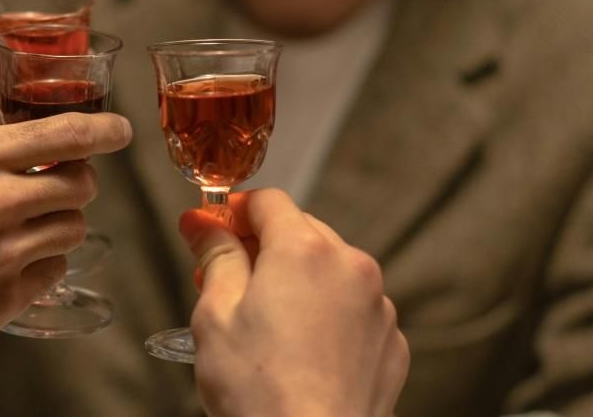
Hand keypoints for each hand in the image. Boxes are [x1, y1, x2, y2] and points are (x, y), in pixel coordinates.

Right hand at [0, 112, 131, 416]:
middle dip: (72, 182)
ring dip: (57, 223)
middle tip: (52, 188)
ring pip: (72, 226)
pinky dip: (40, 264)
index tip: (120, 130)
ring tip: (19, 229)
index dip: (99, 130)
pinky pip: (52, 270)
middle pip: (78, 181)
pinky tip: (4, 265)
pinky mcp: (3, 300)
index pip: (58, 134)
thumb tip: (15, 127)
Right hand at [182, 189, 407, 416]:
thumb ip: (215, 257)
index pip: (267, 200)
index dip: (233, 211)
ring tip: (264, 326)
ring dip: (298, 283)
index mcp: (304, 250)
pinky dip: (328, 318)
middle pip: (302, 232)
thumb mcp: (216, 314)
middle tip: (226, 282)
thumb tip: (202, 223)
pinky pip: (354, 311)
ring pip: (331, 272)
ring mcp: (377, 306)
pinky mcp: (390, 342)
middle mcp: (351, 267)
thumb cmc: (260, 392)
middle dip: (263, 248)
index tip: (212, 230)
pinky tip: (299, 352)